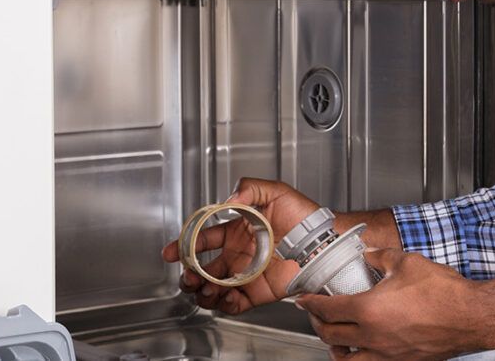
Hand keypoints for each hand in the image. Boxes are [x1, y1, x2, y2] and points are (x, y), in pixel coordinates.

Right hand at [162, 177, 319, 313]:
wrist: (322, 241)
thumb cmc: (303, 215)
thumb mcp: (275, 191)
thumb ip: (249, 189)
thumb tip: (228, 200)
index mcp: (235, 231)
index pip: (203, 240)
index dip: (184, 246)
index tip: (172, 251)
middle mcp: (237, 255)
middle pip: (201, 270)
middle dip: (189, 276)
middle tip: (189, 277)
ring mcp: (245, 275)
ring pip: (212, 290)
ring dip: (203, 292)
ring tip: (207, 289)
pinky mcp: (257, 293)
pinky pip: (234, 304)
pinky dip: (225, 305)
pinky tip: (225, 297)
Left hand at [296, 249, 494, 359]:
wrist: (471, 317)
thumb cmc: (444, 293)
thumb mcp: (408, 262)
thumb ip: (382, 257)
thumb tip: (370, 254)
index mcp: (370, 310)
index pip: (328, 309)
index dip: (311, 304)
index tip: (304, 300)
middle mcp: (373, 336)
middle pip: (331, 336)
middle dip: (318, 324)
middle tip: (316, 315)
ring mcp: (387, 354)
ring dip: (335, 350)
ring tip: (334, 342)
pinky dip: (360, 360)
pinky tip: (364, 352)